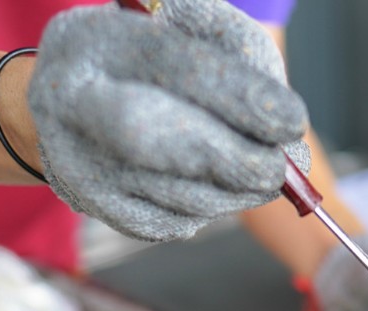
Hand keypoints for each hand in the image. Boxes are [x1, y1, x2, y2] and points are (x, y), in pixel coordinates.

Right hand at [28, 0, 308, 241]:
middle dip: (238, 160)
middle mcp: (74, 103)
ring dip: (237, 190)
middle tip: (281, 167)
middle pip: (163, 142)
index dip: (241, 98)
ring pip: (184, 195)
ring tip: (257, 168)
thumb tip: (286, 129)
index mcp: (95, 40)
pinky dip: (211, 208)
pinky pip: (177, 222)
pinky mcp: (100, 209)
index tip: (293, 121)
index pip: (176, 68)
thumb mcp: (193, 31)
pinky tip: (213, 182)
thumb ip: (240, 57)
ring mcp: (79, 164)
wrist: (77, 104)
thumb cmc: (155, 62)